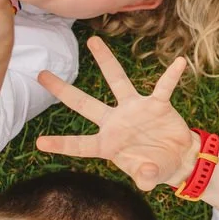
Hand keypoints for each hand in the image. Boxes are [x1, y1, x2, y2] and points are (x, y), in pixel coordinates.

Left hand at [35, 37, 192, 190]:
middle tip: (41, 74)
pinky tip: (179, 63)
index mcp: (108, 144)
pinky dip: (171, 76)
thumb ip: (146, 178)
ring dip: (105, 61)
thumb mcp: (149, 177)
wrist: (178, 158)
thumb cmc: (156, 167)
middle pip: (84, 104)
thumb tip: (145, 176)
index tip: (39, 142)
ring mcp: (135, 110)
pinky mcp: (157, 105)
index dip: (62, 144)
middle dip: (63, 90)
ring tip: (93, 41)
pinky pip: (164, 87)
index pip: (81, 144)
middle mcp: (116, 123)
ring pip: (117, 81)